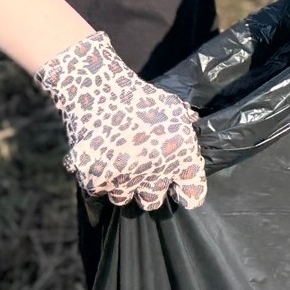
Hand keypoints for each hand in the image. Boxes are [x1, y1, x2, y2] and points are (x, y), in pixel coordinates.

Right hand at [35, 30, 206, 209]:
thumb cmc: (140, 96)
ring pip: (123, 198)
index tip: (179, 191)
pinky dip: (97, 177)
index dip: (187, 194)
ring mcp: (125, 179)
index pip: (192, 194)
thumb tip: (193, 124)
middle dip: (147, 190)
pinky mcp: (97, 180)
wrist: (99, 88)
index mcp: (181, 156)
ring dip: (121, 185)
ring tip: (116, 164)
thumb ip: (184, 122)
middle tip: (141, 173)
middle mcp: (155, 173)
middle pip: (152, 201)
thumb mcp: (172, 107)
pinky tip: (97, 158)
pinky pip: (99, 190)